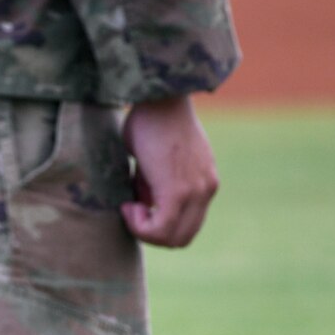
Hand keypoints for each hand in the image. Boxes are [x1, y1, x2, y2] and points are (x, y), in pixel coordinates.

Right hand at [119, 96, 219, 248]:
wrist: (159, 96)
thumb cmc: (152, 117)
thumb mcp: (158, 158)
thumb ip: (155, 181)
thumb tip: (142, 200)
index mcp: (204, 181)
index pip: (187, 224)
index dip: (159, 222)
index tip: (138, 200)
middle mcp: (205, 189)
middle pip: (182, 238)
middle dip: (152, 232)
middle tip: (132, 208)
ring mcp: (195, 192)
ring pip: (172, 239)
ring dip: (144, 230)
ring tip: (130, 204)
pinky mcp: (178, 192)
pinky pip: (160, 230)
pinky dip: (139, 226)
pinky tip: (128, 205)